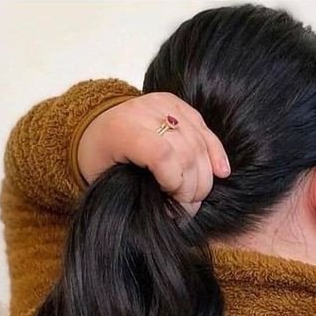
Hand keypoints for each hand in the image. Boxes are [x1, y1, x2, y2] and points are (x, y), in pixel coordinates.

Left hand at [77, 93, 230, 215]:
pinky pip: (204, 129)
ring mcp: (164, 105)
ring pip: (199, 141)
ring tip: (196, 197)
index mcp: (122, 130)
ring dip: (204, 175)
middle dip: (192, 185)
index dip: (175, 181)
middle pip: (186, 149)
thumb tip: (169, 211)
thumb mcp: (103, 177)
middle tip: (186, 208)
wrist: (94, 126)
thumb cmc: (98, 158)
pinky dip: (215, 153)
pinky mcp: (178, 105)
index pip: (161, 154)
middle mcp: (145, 112)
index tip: (172, 201)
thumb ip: (133, 189)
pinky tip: (221, 173)